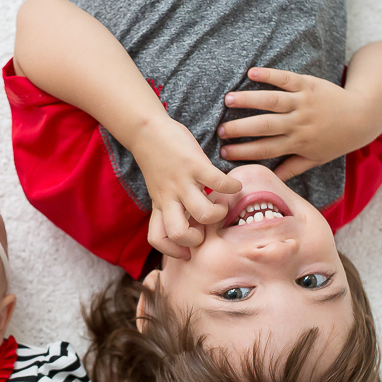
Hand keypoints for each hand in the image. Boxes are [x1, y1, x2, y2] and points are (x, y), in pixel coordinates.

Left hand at [130, 117, 240, 258]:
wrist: (147, 130)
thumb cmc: (158, 161)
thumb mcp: (159, 189)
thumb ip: (171, 204)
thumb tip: (195, 219)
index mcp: (160, 205)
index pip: (157, 238)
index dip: (172, 251)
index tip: (187, 249)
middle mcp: (169, 198)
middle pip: (178, 233)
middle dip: (197, 239)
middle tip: (205, 227)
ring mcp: (181, 182)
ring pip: (202, 212)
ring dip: (219, 214)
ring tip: (222, 204)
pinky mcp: (194, 164)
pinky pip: (218, 183)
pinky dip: (233, 188)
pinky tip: (234, 186)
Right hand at [218, 67, 381, 179]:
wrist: (362, 115)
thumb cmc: (336, 140)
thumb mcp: (316, 158)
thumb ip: (292, 169)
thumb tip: (269, 179)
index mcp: (298, 143)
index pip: (266, 148)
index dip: (244, 151)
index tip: (224, 152)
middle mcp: (299, 123)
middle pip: (265, 126)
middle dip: (240, 128)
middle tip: (219, 130)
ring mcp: (303, 102)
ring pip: (272, 101)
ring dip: (249, 100)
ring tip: (228, 100)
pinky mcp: (308, 84)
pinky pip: (286, 79)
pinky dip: (269, 75)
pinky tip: (251, 73)